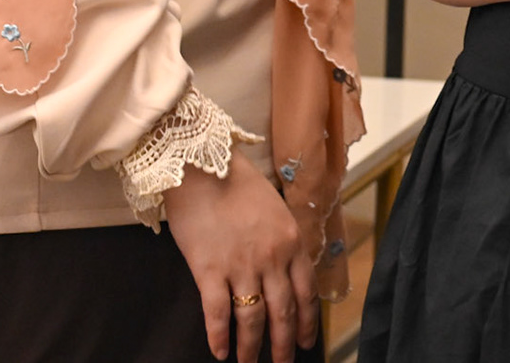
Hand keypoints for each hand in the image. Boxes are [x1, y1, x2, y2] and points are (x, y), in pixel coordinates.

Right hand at [165, 153, 316, 362]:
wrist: (202, 166)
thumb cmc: (238, 185)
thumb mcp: (275, 210)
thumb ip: (283, 241)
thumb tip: (285, 272)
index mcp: (291, 241)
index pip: (306, 291)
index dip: (307, 321)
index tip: (306, 341)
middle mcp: (272, 258)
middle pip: (283, 311)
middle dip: (285, 344)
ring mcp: (241, 266)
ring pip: (253, 318)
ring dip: (253, 348)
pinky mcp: (209, 270)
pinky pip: (217, 313)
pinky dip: (220, 337)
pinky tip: (220, 353)